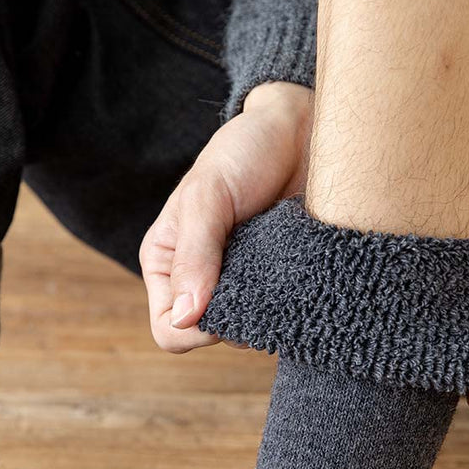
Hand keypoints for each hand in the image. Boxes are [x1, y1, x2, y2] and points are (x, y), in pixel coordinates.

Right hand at [139, 81, 313, 352]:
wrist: (299, 130)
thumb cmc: (243, 152)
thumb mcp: (208, 197)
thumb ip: (194, 256)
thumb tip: (186, 318)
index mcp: (167, 265)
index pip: (169, 330)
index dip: (195, 332)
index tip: (228, 307)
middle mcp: (201, 282)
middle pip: (210, 338)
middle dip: (236, 322)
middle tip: (263, 280)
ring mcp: (242, 285)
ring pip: (249, 333)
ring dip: (267, 313)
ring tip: (284, 271)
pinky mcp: (279, 282)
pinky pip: (282, 316)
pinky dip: (292, 306)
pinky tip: (301, 276)